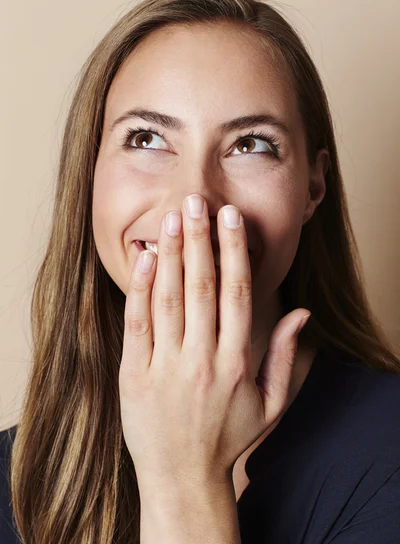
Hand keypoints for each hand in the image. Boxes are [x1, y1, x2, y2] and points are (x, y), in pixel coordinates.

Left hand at [119, 194, 310, 484]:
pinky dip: (141, 289)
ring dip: (173, 255)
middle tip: (197, 201)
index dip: (234, 252)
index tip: (230, 218)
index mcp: (237, 362)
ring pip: (170, 299)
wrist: (182, 477)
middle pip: (202, 288)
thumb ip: (285, 356)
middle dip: (201, 240)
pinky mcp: (135, 375)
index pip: (237, 294)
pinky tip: (145, 258)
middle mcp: (203, 359)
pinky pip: (138, 324)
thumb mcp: (270, 403)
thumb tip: (301, 313)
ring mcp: (167, 367)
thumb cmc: (228, 437)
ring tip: (172, 218)